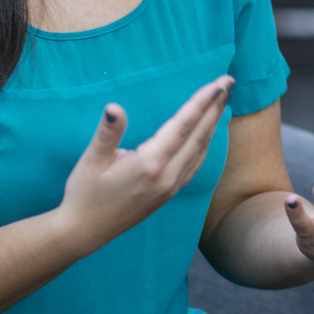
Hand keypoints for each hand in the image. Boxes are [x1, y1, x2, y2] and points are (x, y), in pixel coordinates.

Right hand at [55, 76, 232, 253]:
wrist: (84, 232)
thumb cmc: (84, 194)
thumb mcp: (91, 161)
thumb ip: (107, 133)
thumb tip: (114, 107)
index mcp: (150, 164)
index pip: (183, 126)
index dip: (202, 102)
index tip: (219, 83)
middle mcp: (167, 177)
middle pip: (198, 135)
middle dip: (215, 107)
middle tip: (230, 81)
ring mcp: (170, 188)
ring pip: (200, 150)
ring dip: (213, 124)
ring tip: (223, 101)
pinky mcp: (168, 194)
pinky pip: (195, 164)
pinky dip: (205, 144)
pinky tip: (208, 134)